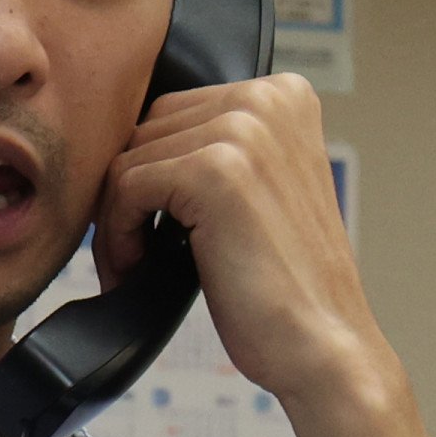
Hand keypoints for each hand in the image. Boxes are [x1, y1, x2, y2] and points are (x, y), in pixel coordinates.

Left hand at [101, 70, 428, 436]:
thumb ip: (204, 149)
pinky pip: (123, 187)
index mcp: (282, 94)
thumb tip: (117, 141)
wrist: (319, 342)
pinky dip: (117, 235)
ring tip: (140, 265)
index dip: (147, 175)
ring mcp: (245, 130)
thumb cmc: (277, 278)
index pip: (166, 114)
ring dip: (117, 222)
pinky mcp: (216, 170)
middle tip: (137, 253)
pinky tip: (140, 269)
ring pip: (125, 161)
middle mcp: (268, 98)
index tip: (150, 227)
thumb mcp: (250, 189)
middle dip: (127, 196)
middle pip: (141, 132)